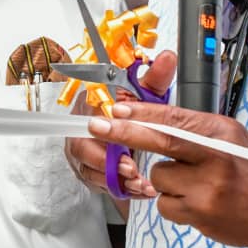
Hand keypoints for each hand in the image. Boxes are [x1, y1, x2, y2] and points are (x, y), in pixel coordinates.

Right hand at [63, 50, 176, 198]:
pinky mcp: (91, 172)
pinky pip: (101, 185)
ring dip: (115, 179)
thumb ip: (156, 77)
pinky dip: (122, 189)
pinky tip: (140, 190)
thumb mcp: (146, 93)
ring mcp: (83, 154)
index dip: (100, 131)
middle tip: (131, 168)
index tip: (117, 141)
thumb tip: (168, 57)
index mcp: (88, 105)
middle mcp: (80, 129)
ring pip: (91, 171)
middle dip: (106, 162)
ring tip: (139, 182)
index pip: (84, 118)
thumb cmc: (134, 111)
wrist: (132, 130)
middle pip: (82, 148)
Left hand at [88, 101, 247, 247]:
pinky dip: (173, 204)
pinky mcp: (200, 214)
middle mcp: (215, 157)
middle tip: (97, 127)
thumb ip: (198, 130)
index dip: (141, 112)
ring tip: (194, 185)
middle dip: (123, 133)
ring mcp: (207, 188)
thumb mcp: (234, 139)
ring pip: (158, 178)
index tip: (117, 108)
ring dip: (166, 181)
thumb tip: (156, 119)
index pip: (174, 118)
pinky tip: (196, 203)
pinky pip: (165, 205)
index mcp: (222, 133)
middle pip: (159, 142)